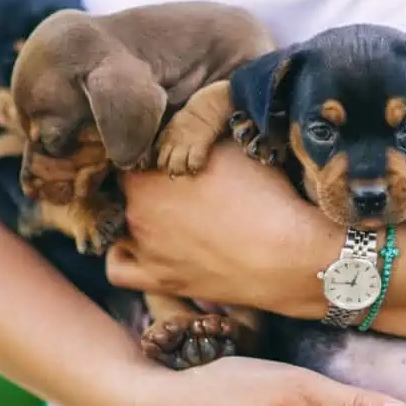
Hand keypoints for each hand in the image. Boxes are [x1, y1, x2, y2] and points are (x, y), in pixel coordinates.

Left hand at [107, 143, 338, 316]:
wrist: (287, 257)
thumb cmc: (265, 198)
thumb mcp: (233, 147)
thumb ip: (198, 135)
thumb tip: (188, 124)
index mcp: (148, 173)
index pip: (135, 154)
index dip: (157, 153)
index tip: (177, 156)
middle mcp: (136, 211)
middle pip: (130, 190)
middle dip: (153, 185)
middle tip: (187, 187)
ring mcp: (145, 249)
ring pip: (123, 224)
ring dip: (141, 216)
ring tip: (174, 217)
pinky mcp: (159, 282)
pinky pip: (117, 269)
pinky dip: (123, 255)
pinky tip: (140, 248)